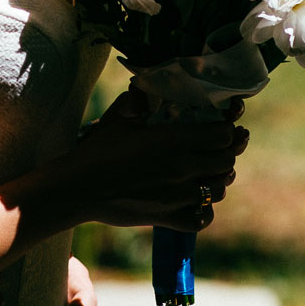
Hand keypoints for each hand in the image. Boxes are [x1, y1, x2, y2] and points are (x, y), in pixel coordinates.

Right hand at [66, 91, 247, 231]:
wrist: (77, 188)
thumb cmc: (97, 150)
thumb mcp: (119, 117)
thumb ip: (139, 99)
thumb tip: (147, 86)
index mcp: (174, 140)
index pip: (223, 135)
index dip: (226, 129)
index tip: (221, 127)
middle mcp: (182, 168)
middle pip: (226, 161)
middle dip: (226, 152)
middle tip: (218, 148)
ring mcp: (177, 197)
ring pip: (219, 190)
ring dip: (218, 180)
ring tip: (209, 173)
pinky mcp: (167, 218)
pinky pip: (201, 219)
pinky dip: (203, 211)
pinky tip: (195, 202)